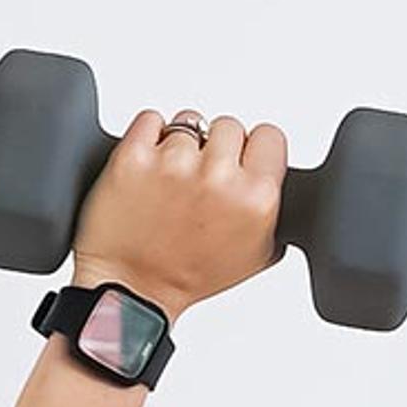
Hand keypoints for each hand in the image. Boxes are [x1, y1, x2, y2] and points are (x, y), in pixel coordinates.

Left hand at [70, 109, 287, 316]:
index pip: (270, 136)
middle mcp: (218, 177)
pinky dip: (148, 136)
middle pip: (229, 125)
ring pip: (190, 121)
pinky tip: (150, 167)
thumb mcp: (257, 254)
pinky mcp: (133, 156)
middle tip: (201, 179)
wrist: (132, 287)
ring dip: (181, 144)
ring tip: (171, 179)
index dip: (254, 149)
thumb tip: (274, 172)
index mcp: (257, 199)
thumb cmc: (189, 275)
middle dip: (216, 148)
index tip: (241, 162)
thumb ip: (272, 208)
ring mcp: (174, 164)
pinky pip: (150, 119)